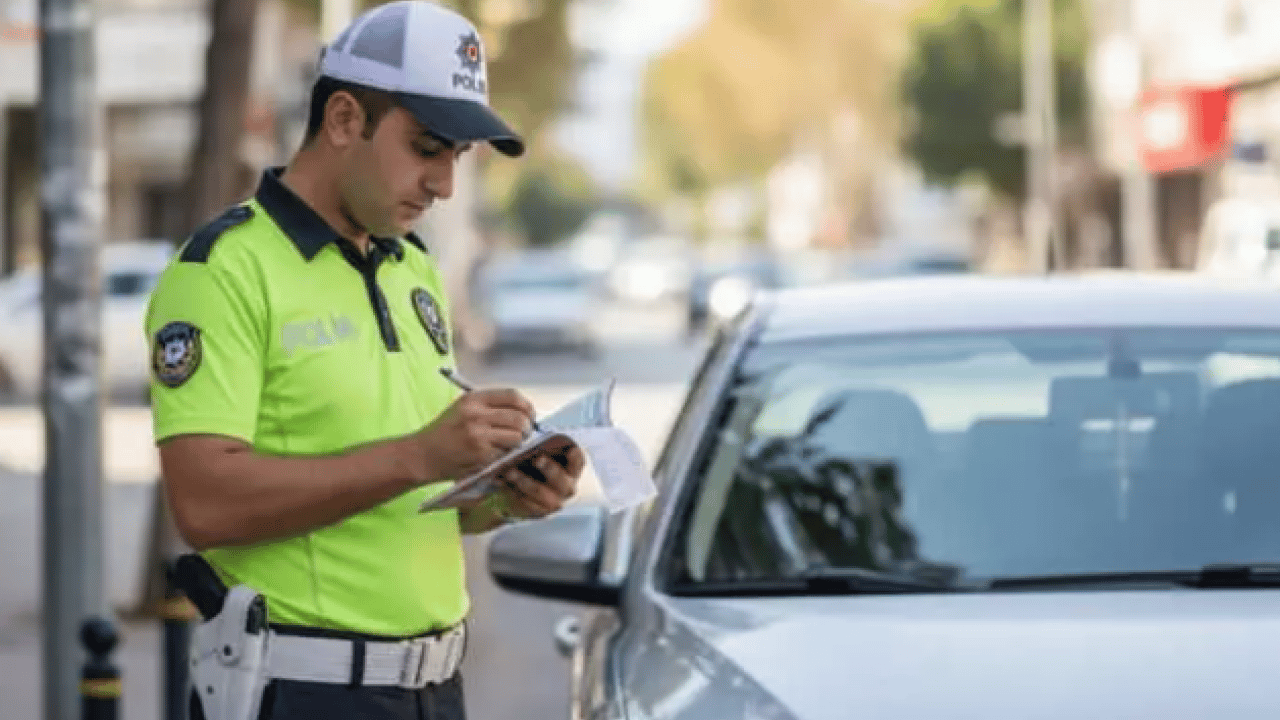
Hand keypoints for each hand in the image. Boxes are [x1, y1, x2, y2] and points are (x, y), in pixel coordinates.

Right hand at [411, 388, 535, 482]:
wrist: (422, 455)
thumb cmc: (444, 433)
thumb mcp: (462, 409)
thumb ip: (488, 407)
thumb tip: (521, 412)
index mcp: (474, 399)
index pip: (513, 396)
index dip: (526, 406)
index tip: (529, 415)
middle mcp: (477, 413)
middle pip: (519, 416)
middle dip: (527, 427)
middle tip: (523, 435)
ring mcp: (479, 434)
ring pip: (517, 435)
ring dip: (519, 442)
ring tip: (511, 446)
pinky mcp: (481, 453)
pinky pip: (506, 452)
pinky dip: (508, 455)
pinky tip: (499, 456)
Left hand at [495, 442, 585, 519]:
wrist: (526, 496)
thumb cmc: (536, 471)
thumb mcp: (542, 460)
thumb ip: (541, 452)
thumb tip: (529, 444)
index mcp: (571, 471)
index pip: (578, 461)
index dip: (575, 456)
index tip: (569, 449)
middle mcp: (567, 488)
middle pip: (560, 478)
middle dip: (549, 468)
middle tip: (537, 459)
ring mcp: (554, 502)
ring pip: (539, 491)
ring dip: (524, 481)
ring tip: (510, 472)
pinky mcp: (540, 512)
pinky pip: (526, 502)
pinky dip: (513, 492)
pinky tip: (502, 483)